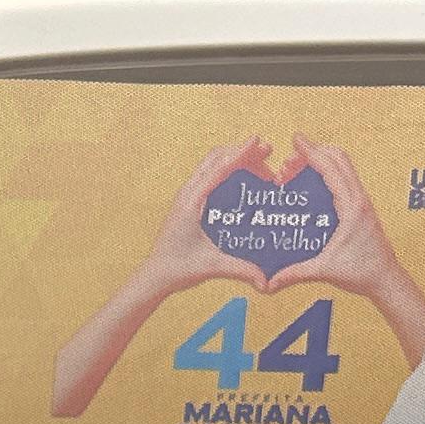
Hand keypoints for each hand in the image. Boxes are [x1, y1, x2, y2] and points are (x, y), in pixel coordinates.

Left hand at [142, 136, 276, 300]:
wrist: (155, 276)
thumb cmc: (178, 269)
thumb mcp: (211, 266)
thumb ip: (240, 269)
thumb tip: (266, 282)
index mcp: (192, 201)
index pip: (219, 168)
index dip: (240, 152)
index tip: (258, 141)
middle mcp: (188, 193)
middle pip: (217, 157)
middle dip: (243, 151)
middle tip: (268, 153)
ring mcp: (187, 194)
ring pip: (212, 163)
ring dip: (236, 158)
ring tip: (262, 164)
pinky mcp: (189, 200)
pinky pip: (209, 173)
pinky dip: (228, 167)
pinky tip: (245, 176)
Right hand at [271, 143, 412, 298]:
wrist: (386, 278)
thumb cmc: (361, 272)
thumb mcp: (324, 271)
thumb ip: (295, 273)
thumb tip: (269, 282)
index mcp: (351, 206)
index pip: (330, 168)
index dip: (311, 151)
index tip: (295, 140)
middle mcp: (359, 197)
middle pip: (338, 158)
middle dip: (313, 152)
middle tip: (289, 161)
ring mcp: (362, 200)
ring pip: (343, 166)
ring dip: (322, 160)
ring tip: (297, 170)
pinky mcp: (361, 206)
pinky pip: (345, 178)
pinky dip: (329, 172)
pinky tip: (313, 183)